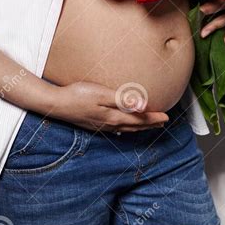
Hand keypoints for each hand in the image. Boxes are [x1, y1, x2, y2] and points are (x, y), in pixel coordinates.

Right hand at [50, 81, 169, 132]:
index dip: (154, 117)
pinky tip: (122, 127)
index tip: (167, 117)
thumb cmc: (79, 95)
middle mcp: (110, 124)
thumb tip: (143, 107)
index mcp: (114, 117)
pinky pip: (116, 129)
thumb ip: (123, 99)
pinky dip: (125, 128)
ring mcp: (101, 126)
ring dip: (139, 127)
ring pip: (126, 128)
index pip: (139, 118)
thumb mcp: (102, 95)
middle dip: (150, 124)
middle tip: (162, 123)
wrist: (57, 104)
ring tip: (148, 125)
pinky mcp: (94, 124)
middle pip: (135, 126)